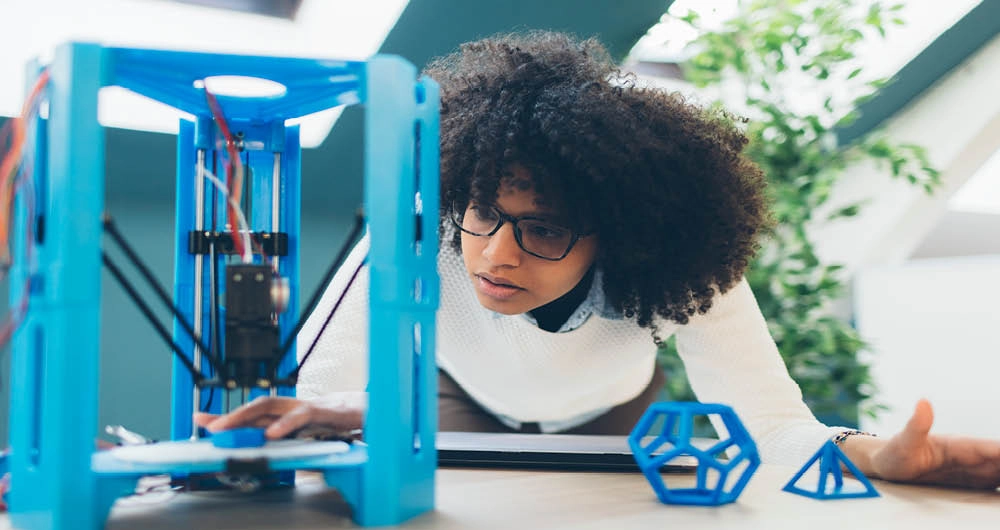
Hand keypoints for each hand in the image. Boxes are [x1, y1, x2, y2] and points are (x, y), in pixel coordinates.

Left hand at [193, 392, 365, 440]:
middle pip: (256, 407)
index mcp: (289, 414)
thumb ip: (289, 439)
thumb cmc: (341, 423)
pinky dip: (286, 425)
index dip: (228, 417)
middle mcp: (293, 408)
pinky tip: (272, 434)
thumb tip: (265, 448)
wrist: (373, 411)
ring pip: (271, 406)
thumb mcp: (310, 434)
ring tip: (227, 428)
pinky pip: (302, 416)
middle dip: (229, 416)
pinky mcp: (324, 412)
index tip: (201, 419)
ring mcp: (307, 407)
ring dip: (246, 416)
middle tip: (207, 425)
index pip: (254, 415)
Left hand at [866, 399, 999, 488]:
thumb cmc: (894, 453)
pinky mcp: (972, 480)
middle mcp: (973, 456)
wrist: (888, 464)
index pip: (995, 449)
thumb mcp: (903, 442)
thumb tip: (923, 402)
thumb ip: (916, 425)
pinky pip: (998, 482)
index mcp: (961, 447)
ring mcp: (974, 469)